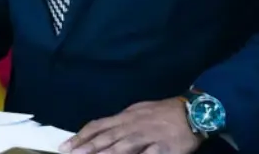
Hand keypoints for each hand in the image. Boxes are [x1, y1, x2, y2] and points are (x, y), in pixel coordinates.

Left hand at [61, 98, 200, 153]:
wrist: (194, 111)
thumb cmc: (163, 112)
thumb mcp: (139, 112)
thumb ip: (121, 122)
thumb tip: (101, 131)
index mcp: (127, 116)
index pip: (99, 125)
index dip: (81, 136)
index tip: (65, 147)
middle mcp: (134, 125)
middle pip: (107, 137)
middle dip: (88, 147)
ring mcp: (148, 136)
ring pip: (124, 146)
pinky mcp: (163, 147)